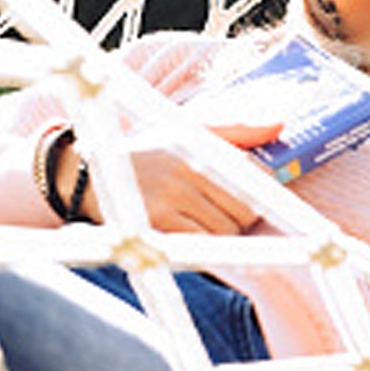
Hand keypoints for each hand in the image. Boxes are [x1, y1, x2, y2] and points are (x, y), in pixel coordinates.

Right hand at [59, 142, 261, 233]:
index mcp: (198, 146)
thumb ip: (235, 130)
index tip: (255, 197)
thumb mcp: (187, 130)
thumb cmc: (147, 151)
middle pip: (244, 209)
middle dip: (242, 217)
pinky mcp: (156, 224)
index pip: (253, 175)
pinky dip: (203, 247)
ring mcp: (171, 198)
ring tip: (204, 222)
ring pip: (225, 231)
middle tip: (225, 213)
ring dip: (222, 234)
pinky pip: (199, 245)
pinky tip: (191, 235)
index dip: (262, 192)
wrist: (88, 172)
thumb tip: (281, 123)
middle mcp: (186, 171)